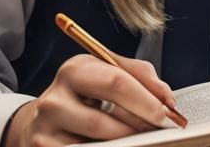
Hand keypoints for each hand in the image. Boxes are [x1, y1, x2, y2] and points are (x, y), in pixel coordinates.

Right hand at [2, 53, 178, 146]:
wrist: (40, 122)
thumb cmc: (84, 96)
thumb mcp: (105, 74)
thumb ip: (139, 77)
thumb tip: (167, 99)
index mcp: (75, 69)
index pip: (116, 82)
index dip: (147, 100)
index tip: (170, 112)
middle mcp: (55, 99)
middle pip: (103, 120)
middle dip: (138, 128)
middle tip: (161, 132)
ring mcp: (46, 131)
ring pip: (95, 145)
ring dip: (125, 144)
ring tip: (142, 141)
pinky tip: (121, 146)